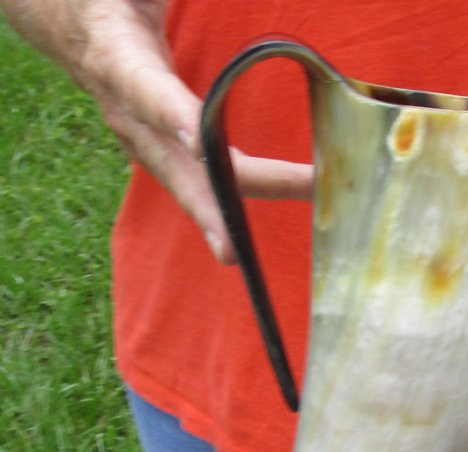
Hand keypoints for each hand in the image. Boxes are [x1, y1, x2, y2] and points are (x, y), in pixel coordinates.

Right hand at [3, 0, 311, 262]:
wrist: (73, 17)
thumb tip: (163, 0)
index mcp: (116, 51)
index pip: (143, 86)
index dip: (169, 114)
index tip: (198, 142)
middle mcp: (123, 103)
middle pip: (166, 159)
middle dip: (204, 201)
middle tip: (230, 246)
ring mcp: (135, 130)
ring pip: (177, 180)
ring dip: (211, 215)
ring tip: (235, 251)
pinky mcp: (151, 142)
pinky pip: (187, 178)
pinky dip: (214, 206)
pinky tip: (234, 235)